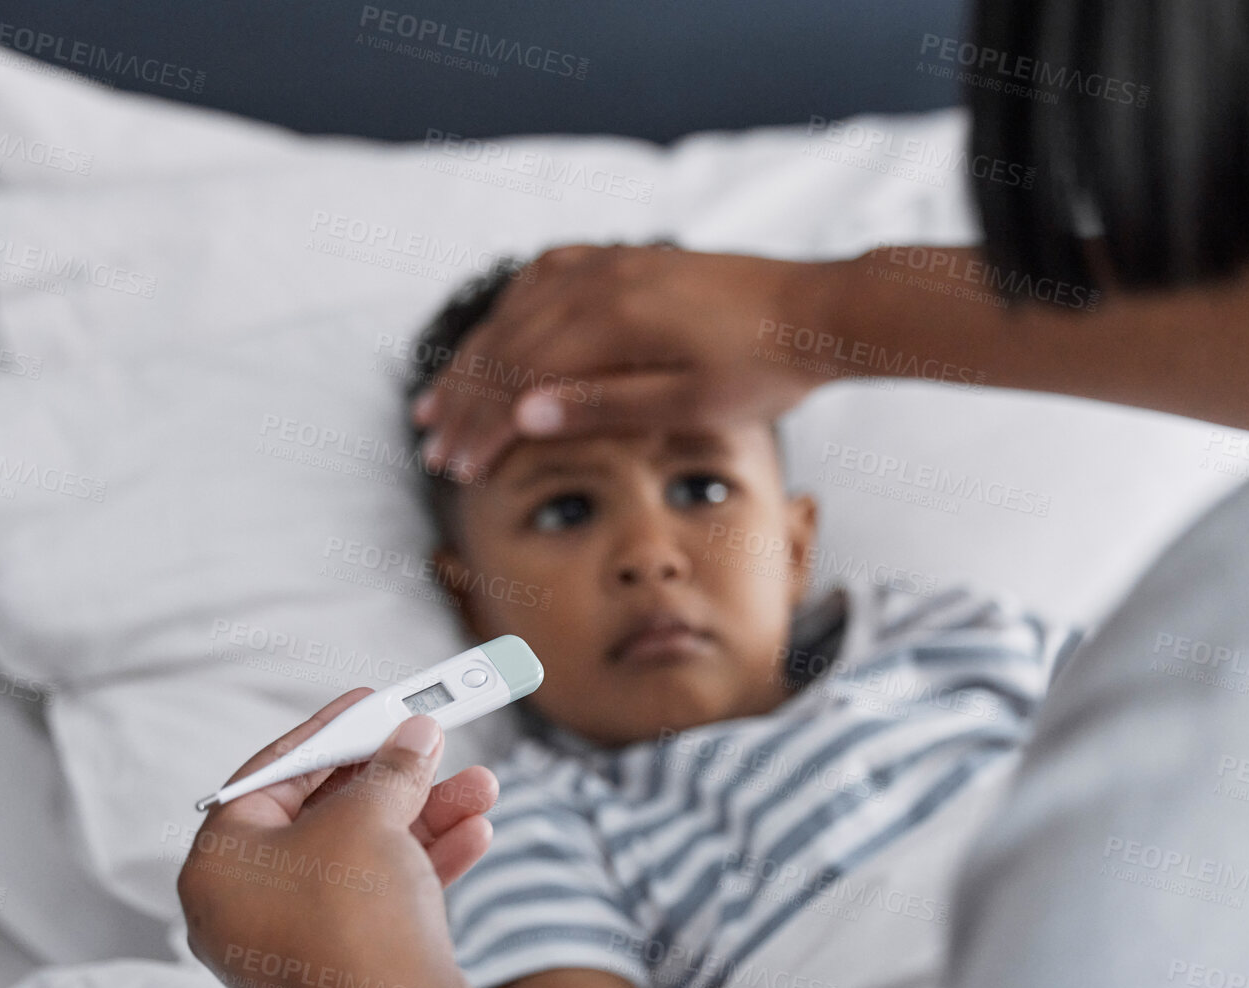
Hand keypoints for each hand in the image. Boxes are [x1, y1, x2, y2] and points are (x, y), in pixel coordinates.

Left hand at [177, 689, 498, 987]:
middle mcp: (244, 907)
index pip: (270, 777)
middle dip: (394, 778)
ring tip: (483, 787)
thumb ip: (390, 768)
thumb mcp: (369, 819)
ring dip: (426, 817)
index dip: (329, 733)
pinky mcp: (343, 972)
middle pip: (324, 816)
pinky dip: (425, 864)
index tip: (372, 702)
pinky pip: (381, 900)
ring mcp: (294, 945)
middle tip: (433, 741)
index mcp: (218, 867)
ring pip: (364, 858)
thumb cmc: (356, 922)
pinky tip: (476, 833)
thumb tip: (413, 736)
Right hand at [411, 244, 838, 476]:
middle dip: (463, 400)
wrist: (817, 310)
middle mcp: (600, 282)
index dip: (481, 427)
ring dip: (474, 357)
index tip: (455, 467)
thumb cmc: (764, 367)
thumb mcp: (688, 404)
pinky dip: (511, 307)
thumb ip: (602, 407)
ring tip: (439, 399)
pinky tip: (497, 330)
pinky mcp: (627, 259)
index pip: (519, 379)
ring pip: (518, 310)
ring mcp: (612, 263)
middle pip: (506, 344)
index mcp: (612, 322)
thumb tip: (522, 415)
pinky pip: (547, 274)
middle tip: (431, 446)